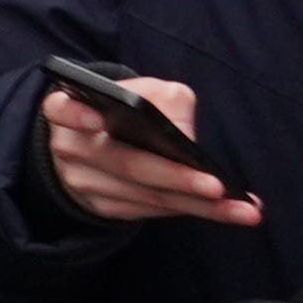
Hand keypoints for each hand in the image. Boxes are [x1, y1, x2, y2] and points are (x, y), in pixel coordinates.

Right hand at [40, 77, 263, 229]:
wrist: (94, 143)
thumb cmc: (123, 111)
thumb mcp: (141, 91)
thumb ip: (164, 99)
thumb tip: (186, 136)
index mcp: (68, 109)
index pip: (60, 109)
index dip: (76, 115)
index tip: (98, 120)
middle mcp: (70, 148)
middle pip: (125, 164)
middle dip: (175, 176)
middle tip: (217, 185)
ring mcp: (85, 183)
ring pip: (146, 195)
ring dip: (197, 204)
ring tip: (242, 208)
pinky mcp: (103, 208)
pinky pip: (150, 211)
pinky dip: (189, 210)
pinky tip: (223, 211)